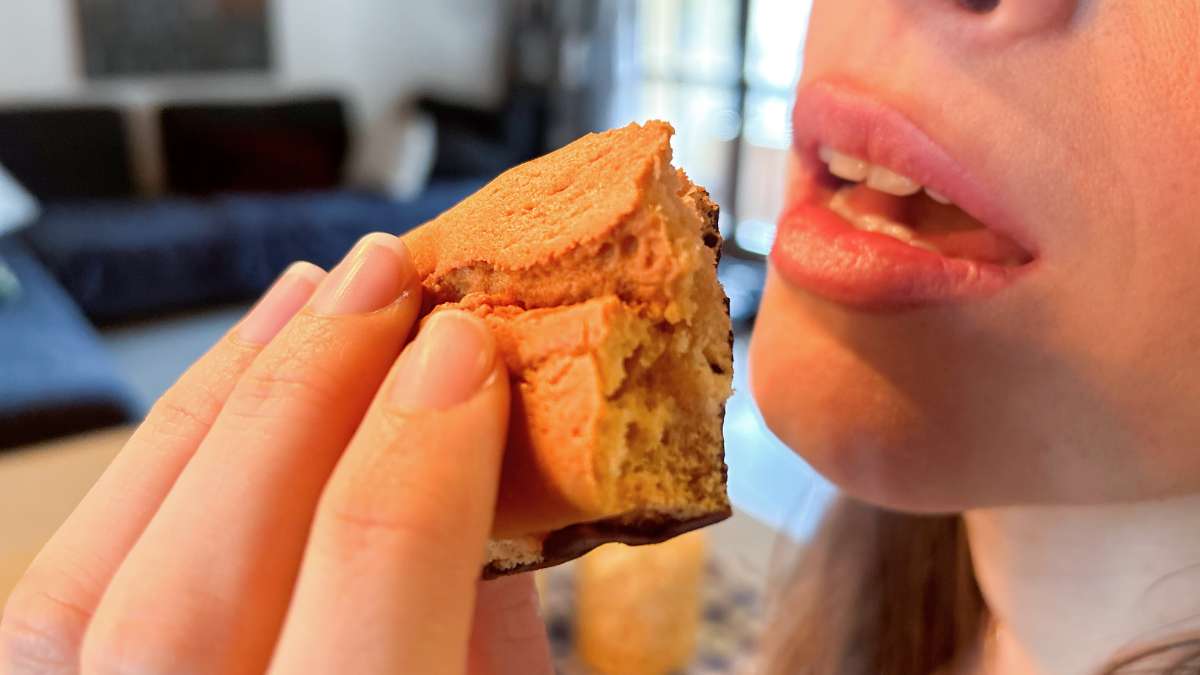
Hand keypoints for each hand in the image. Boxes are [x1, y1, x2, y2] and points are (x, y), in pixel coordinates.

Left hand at [0, 233, 552, 674]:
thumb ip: (485, 643)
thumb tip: (495, 468)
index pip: (359, 604)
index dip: (421, 453)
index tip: (470, 345)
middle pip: (194, 588)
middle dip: (302, 401)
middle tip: (387, 280)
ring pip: (90, 586)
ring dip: (213, 410)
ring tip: (306, 299)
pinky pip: (58, 602)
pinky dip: (149, 477)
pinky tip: (225, 394)